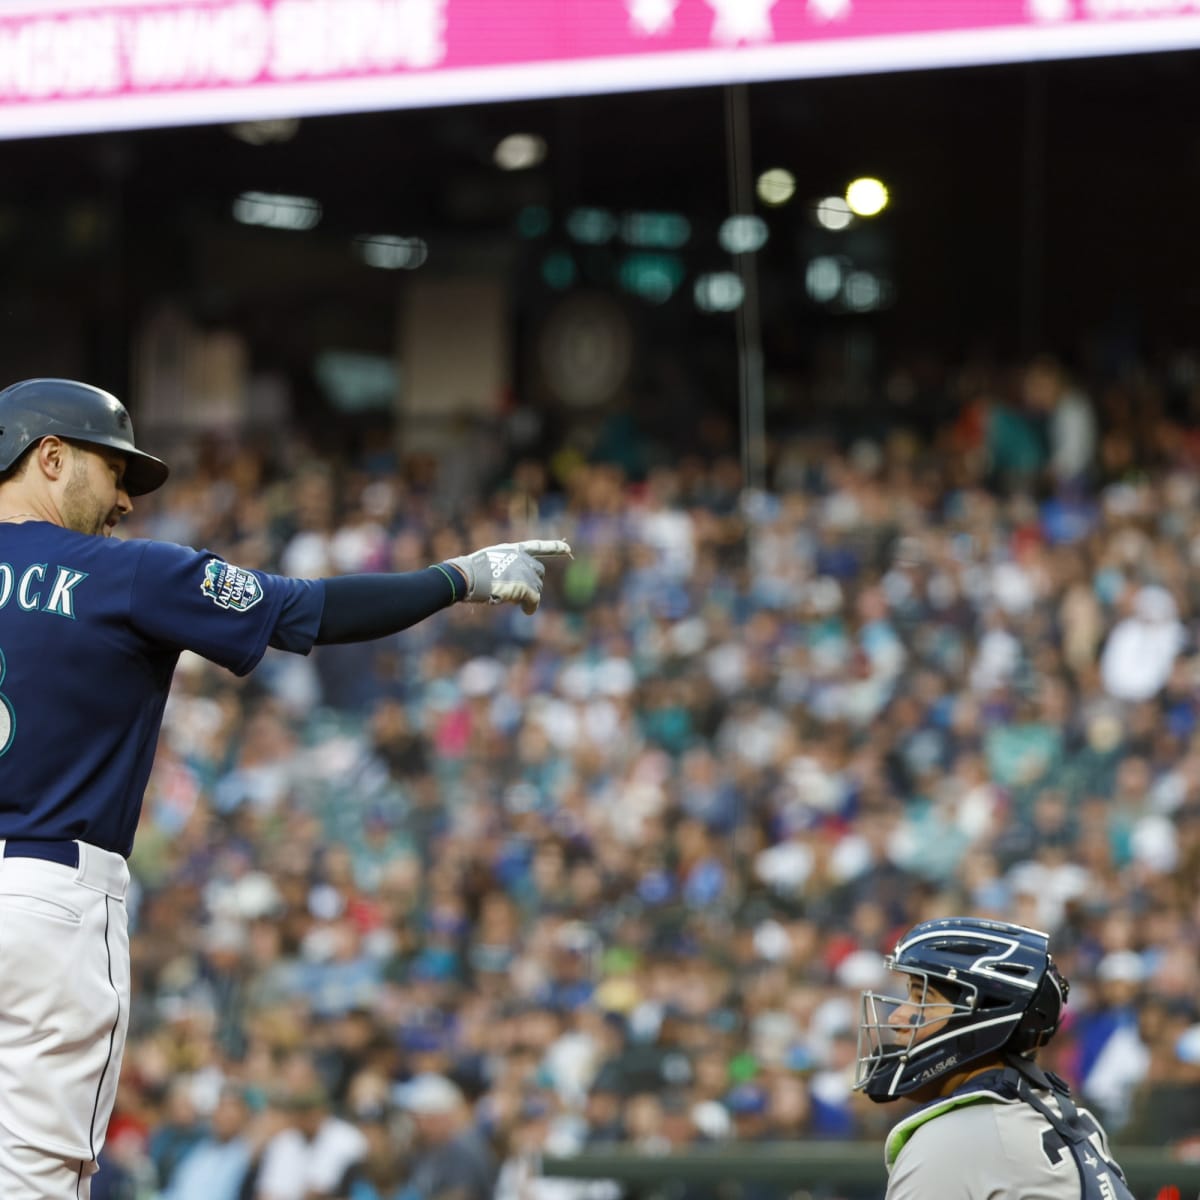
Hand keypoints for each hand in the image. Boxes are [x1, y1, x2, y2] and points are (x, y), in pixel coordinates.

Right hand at [447, 539, 571, 614]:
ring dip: (528, 595)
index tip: (567, 547)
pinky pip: (534, 599)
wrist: (468, 577)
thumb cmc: (471, 573)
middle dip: (533, 583)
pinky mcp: (526, 586)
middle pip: (539, 572)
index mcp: (513, 549)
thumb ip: (506, 568)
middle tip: (518, 593)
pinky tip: (526, 611)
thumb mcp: (490, 563)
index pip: (537, 546)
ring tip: (509, 598)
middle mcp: (522, 557)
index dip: (554, 547)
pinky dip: (531, 606)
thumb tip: (515, 589)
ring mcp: (525, 571)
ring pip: (537, 587)